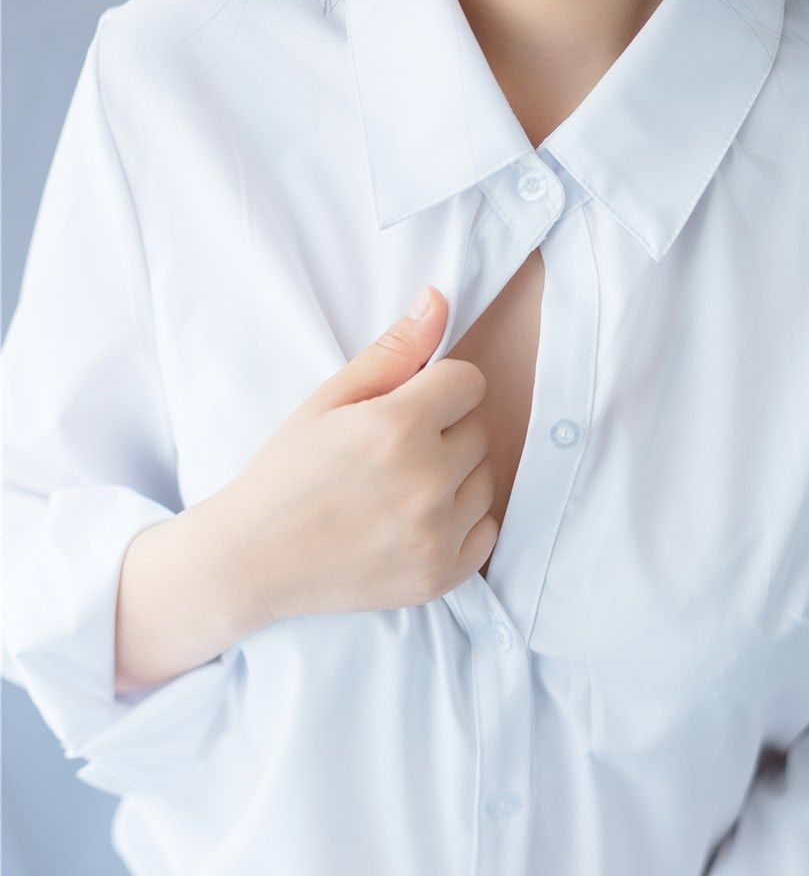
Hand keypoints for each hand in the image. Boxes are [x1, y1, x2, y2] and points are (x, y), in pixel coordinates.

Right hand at [213, 285, 498, 626]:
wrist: (253, 560)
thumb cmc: (286, 474)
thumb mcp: (327, 402)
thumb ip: (392, 352)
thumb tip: (437, 301)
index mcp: (397, 427)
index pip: (469, 382)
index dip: (439, 388)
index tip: (407, 407)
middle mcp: (425, 481)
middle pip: (480, 431)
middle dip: (445, 431)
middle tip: (393, 452)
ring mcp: (436, 534)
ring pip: (486, 481)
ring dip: (456, 478)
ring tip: (402, 487)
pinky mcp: (441, 575)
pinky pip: (487, 532)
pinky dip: (463, 525)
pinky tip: (417, 520)